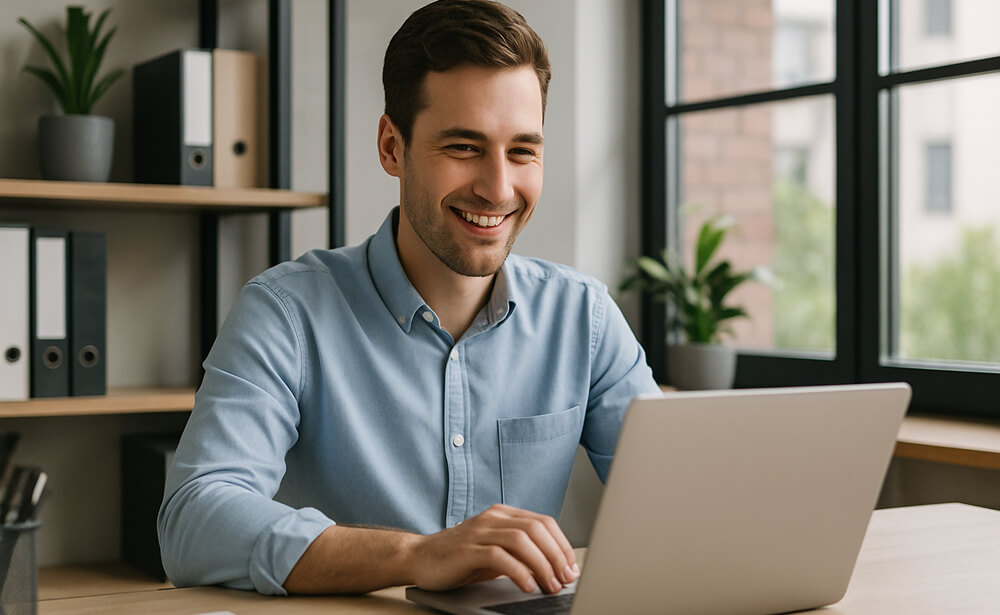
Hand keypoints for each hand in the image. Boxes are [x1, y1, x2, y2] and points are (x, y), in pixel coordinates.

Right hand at [405, 504, 579, 593]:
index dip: (562, 545)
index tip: (572, 568)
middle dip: (556, 556)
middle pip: (536, 529)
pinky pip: (499, 556)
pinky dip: (519, 572)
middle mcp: (493, 518)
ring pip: (522, 540)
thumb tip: (555, 569)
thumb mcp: (496, 551)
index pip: (543, 522)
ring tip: (550, 585)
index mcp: (503, 514)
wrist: (420, 557)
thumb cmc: (460, 557)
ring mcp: (479, 531)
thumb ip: (521, 553)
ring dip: (542, 565)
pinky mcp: (467, 549)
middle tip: (565, 579)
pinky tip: (527, 586)